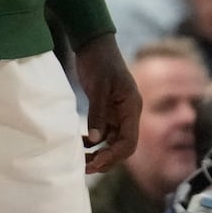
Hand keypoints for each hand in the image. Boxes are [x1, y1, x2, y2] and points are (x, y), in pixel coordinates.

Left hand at [74, 34, 140, 174]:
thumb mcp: (98, 87)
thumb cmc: (100, 61)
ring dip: (99, 153)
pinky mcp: (108, 111)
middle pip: (123, 146)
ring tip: (80, 161)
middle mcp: (128, 113)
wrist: (94, 44)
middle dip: (106, 159)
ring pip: (113, 142)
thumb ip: (98, 114)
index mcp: (132, 107)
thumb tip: (95, 141)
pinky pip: (104, 134)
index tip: (94, 163)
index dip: (113, 156)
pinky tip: (80, 143)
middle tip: (85, 168)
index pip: (129, 141)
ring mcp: (118, 113)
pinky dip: (94, 142)